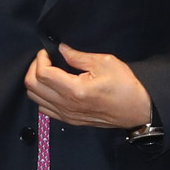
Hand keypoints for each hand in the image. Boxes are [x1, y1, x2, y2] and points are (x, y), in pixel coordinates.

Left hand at [24, 44, 153, 128]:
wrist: (137, 110)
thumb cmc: (125, 87)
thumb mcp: (105, 62)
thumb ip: (78, 56)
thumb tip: (61, 49)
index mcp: (75, 90)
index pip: (42, 74)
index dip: (41, 58)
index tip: (48, 51)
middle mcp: (67, 105)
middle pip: (32, 86)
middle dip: (34, 68)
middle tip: (45, 59)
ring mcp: (67, 115)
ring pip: (34, 98)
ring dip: (36, 82)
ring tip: (49, 71)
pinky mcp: (69, 120)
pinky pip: (44, 109)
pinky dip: (42, 95)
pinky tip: (54, 86)